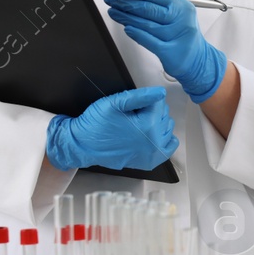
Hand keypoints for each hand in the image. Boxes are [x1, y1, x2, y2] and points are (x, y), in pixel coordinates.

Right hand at [45, 87, 178, 171]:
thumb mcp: (114, 103)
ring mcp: (153, 154)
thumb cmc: (96, 124)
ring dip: (157, 123)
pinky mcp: (150, 162)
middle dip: (151, 111)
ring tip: (139, 125)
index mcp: (147, 126)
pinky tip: (151, 135)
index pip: (159, 102)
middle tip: (132, 115)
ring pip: (168, 129)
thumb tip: (161, 92)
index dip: (145, 100)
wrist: (83, 145)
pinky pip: (170, 146)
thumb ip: (140, 96)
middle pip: (164, 115)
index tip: (132, 105)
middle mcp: (154, 142)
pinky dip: (164, 139)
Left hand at [104, 0, 227, 102]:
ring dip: (125, 17)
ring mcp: (175, 36)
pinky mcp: (170, 52)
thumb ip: (156, 6)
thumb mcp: (176, 15)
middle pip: (146, 8)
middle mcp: (179, 19)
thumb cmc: (183, 35)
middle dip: (124, 2)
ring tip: (113, 11)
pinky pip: (148, 40)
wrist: (198, 60)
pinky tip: (126, 28)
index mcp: (180, 6)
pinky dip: (136, 33)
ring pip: (144, 24)